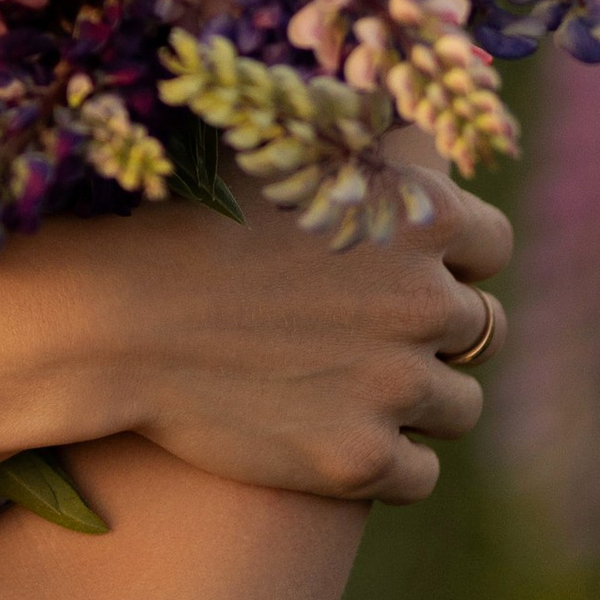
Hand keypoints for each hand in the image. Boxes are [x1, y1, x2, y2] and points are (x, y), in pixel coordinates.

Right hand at [35, 131, 510, 506]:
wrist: (107, 313)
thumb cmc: (180, 213)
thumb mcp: (280, 144)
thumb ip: (359, 138)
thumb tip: (402, 126)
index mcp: (419, 212)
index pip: (491, 242)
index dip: (450, 256)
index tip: (403, 266)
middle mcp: (426, 297)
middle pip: (480, 327)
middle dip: (429, 330)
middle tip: (360, 331)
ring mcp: (398, 384)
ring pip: (460, 405)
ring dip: (417, 400)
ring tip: (349, 388)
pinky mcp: (362, 458)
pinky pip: (421, 473)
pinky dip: (388, 461)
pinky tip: (335, 437)